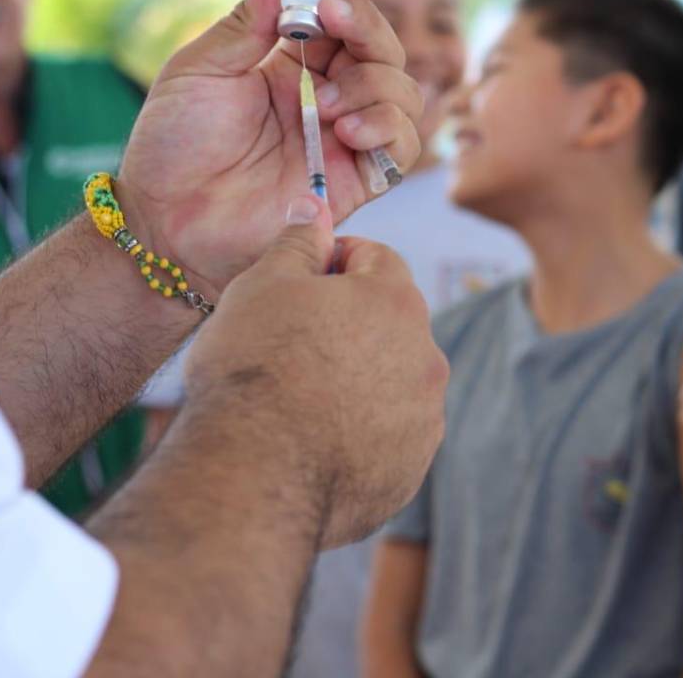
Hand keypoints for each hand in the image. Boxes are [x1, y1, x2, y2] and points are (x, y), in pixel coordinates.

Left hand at [118, 0, 422, 299]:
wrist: (168, 221)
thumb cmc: (174, 148)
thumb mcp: (200, 71)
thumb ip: (245, 23)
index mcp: (290, 68)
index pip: (339, 22)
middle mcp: (327, 100)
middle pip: (382, 52)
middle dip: (366, 28)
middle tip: (333, 19)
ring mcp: (345, 141)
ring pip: (403, 94)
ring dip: (373, 84)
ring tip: (324, 102)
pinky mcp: (357, 182)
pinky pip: (403, 147)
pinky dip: (388, 127)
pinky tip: (347, 130)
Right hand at [180, 195, 447, 548]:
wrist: (256, 473)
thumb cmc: (255, 368)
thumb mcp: (263, 285)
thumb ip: (298, 242)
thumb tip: (316, 208)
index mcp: (399, 301)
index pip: (377, 259)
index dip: (333, 263)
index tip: (299, 283)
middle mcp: (427, 357)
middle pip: (389, 322)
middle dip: (349, 323)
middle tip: (291, 342)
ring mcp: (425, 417)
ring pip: (392, 381)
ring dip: (357, 379)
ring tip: (299, 397)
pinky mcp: (411, 468)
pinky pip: (388, 436)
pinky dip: (360, 432)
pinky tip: (315, 440)